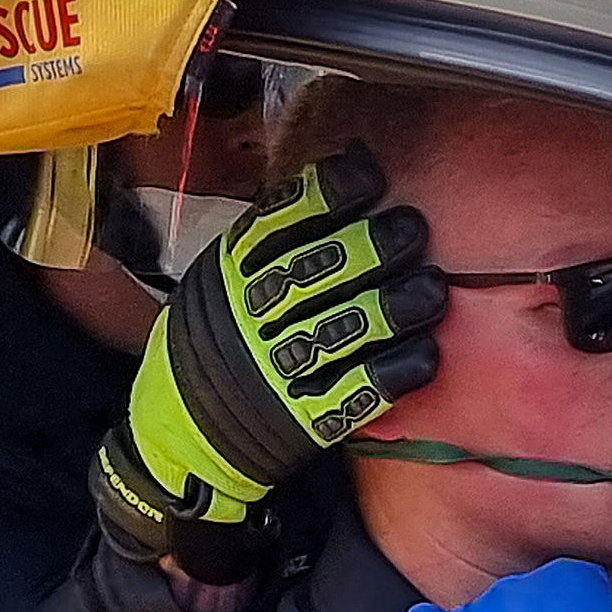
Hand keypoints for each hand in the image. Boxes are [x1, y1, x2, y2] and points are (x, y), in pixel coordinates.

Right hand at [92, 147, 444, 583]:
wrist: (178, 442)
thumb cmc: (214, 346)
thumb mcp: (217, 285)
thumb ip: (268, 242)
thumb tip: (350, 169)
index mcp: (224, 279)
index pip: (273, 226)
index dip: (324, 196)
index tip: (369, 175)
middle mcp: (243, 324)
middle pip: (306, 277)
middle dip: (365, 249)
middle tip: (412, 229)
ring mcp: (269, 375)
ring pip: (330, 335)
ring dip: (387, 311)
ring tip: (432, 289)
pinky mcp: (297, 424)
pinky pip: (347, 398)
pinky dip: (388, 377)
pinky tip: (425, 355)